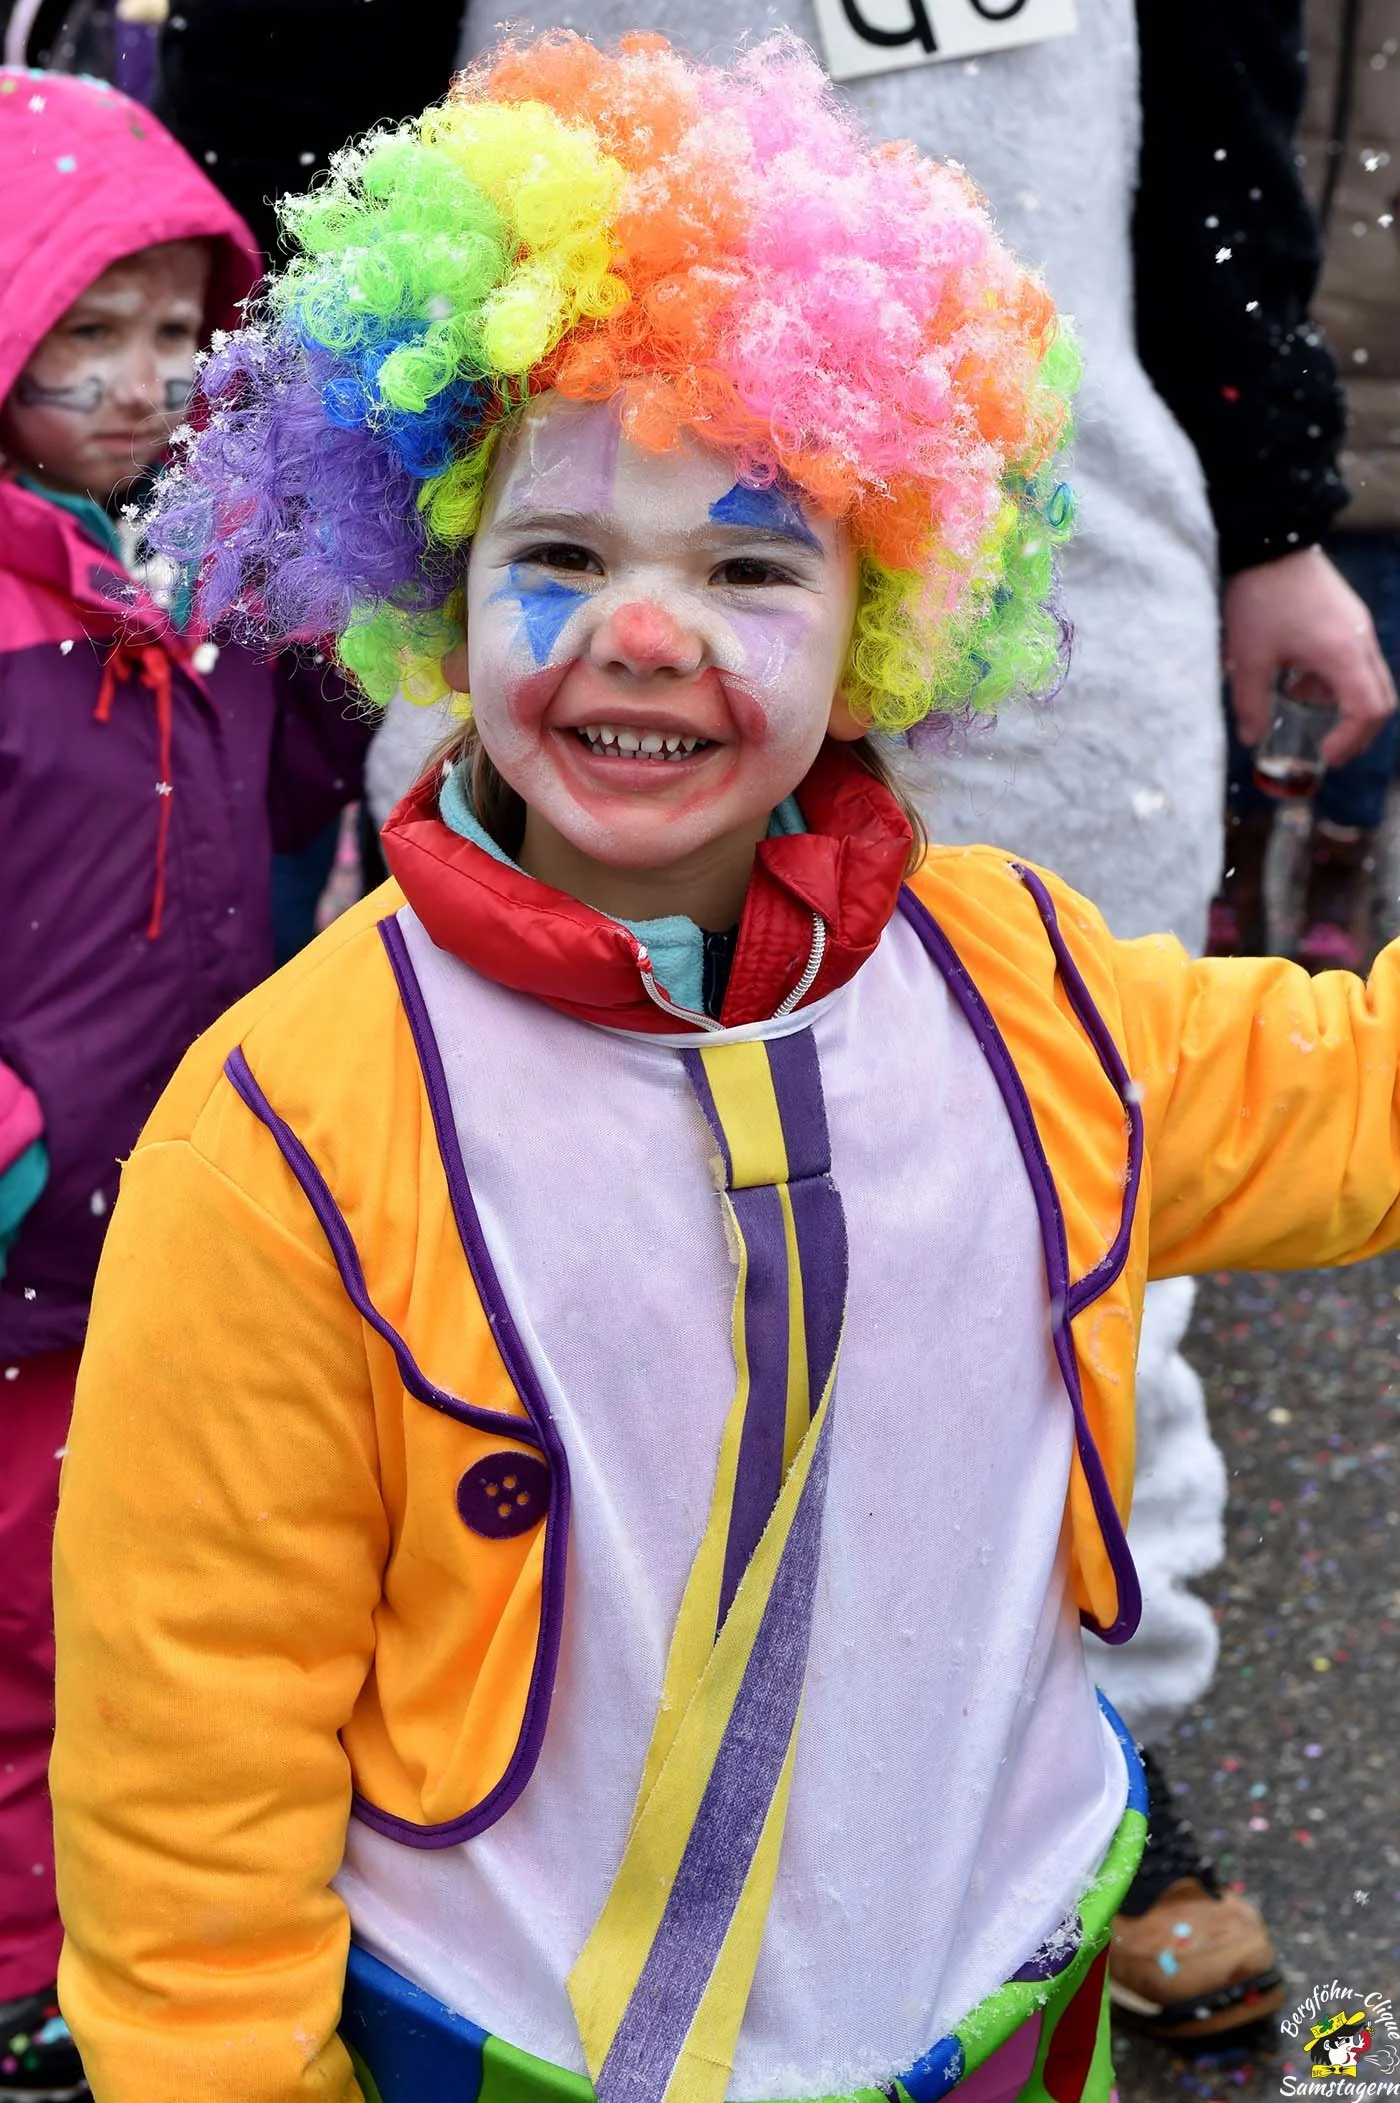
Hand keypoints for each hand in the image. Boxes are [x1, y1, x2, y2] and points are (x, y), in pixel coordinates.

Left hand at [1222, 545, 1396, 766]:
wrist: (1269, 540)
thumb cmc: (1260, 597)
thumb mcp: (1249, 658)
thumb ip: (1250, 704)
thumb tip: (1251, 740)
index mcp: (1343, 654)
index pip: (1369, 710)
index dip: (1352, 741)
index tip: (1325, 754)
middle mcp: (1360, 640)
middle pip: (1382, 699)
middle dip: (1359, 732)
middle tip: (1328, 750)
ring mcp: (1358, 626)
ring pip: (1372, 680)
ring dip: (1347, 705)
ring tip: (1305, 712)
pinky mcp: (1348, 617)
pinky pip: (1356, 661)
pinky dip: (1338, 682)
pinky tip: (1299, 680)